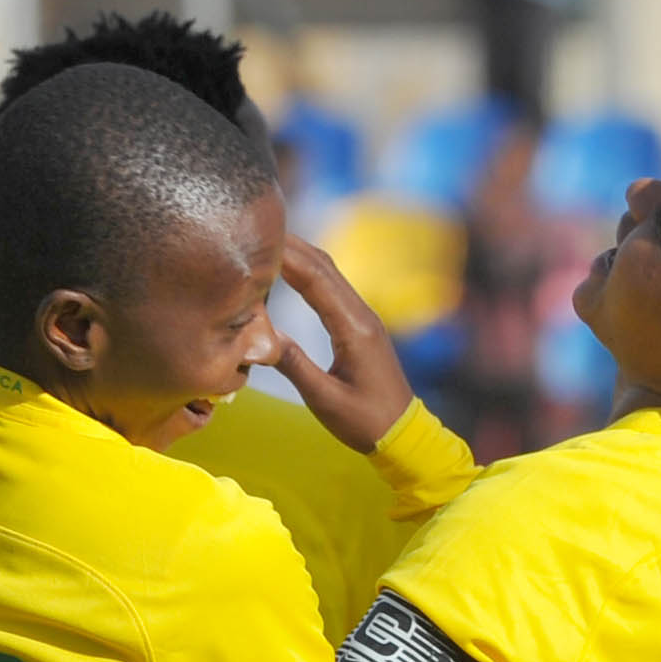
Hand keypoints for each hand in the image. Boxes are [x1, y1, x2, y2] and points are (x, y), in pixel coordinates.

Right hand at [267, 238, 418, 452]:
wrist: (401, 433)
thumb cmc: (365, 422)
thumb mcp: (325, 400)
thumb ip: (294, 366)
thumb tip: (260, 337)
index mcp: (353, 329)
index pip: (317, 281)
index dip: (289, 257)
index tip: (261, 240)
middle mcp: (361, 315)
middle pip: (324, 268)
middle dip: (293, 246)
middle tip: (259, 227)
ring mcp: (362, 318)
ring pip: (330, 274)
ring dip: (301, 255)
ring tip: (270, 240)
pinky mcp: (359, 326)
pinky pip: (332, 289)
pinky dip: (309, 273)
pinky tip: (292, 269)